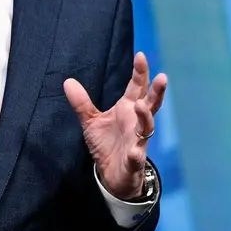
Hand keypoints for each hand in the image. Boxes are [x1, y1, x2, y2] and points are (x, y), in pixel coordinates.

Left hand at [64, 52, 166, 200]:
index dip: (140, 72)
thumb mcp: (91, 121)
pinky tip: (135, 152)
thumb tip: (67, 81)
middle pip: (151, 104)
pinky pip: (137, 157)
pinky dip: (136, 154)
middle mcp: (137, 122)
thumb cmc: (107, 144)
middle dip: (157, 91)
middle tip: (162, 77)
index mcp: (128, 109)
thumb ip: (82, 103)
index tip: (141, 55)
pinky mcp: (134, 161)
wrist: (112, 175)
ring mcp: (138, 141)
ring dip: (146, 117)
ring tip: (141, 106)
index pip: (137, 88)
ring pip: (147, 127)